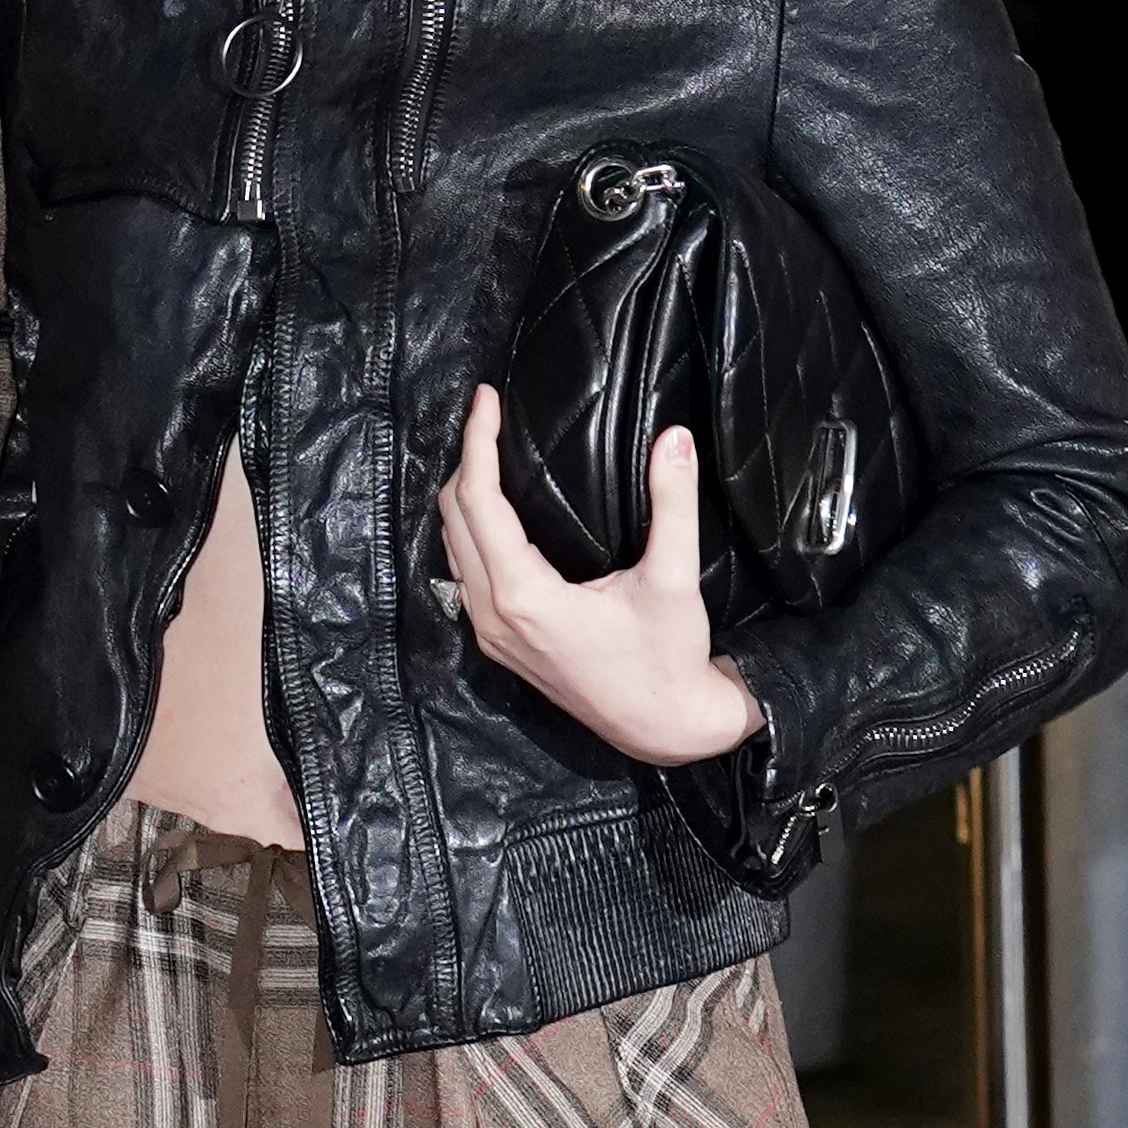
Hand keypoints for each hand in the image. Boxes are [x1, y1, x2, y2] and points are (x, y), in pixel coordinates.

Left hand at [437, 393, 759, 764]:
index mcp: (524, 596)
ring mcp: (491, 633)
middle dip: (467, 459)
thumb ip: (673, 503)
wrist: (664, 728)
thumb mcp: (674, 578)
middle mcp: (494, 615)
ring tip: (488, 450)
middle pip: (454, 517)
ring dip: (463, 496)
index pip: (478, 500)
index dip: (478, 442)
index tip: (486, 399)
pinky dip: (470, 532)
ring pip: (453, 547)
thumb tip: (673, 438)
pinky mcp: (499, 644)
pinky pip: (465, 574)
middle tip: (489, 414)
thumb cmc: (668, 659)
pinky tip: (494, 510)